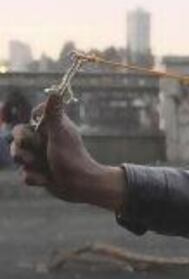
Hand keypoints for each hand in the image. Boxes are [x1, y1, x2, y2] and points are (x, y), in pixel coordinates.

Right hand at [11, 95, 125, 210]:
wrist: (80, 187)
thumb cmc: (72, 158)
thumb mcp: (60, 134)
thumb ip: (54, 115)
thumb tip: (55, 91)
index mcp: (51, 128)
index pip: (30, 118)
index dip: (30, 126)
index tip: (41, 132)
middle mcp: (45, 140)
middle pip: (17, 137)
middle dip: (23, 148)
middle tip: (40, 152)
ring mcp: (40, 156)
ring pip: (18, 156)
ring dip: (30, 164)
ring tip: (45, 167)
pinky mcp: (39, 172)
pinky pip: (25, 175)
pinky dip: (36, 178)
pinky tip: (47, 179)